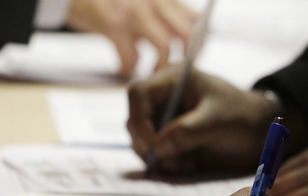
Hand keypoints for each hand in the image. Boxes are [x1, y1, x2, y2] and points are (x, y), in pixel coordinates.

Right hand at [67, 0, 196, 74]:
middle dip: (183, 60)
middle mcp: (155, 1)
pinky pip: (131, 56)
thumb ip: (162, 14)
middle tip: (172, 74)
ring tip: (149, 75)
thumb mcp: (142, 1)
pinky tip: (123, 68)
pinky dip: (128, 67)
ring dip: (158, 68)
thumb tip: (186, 40)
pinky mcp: (113, 22)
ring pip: (165, 47)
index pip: (197, 21)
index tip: (191, 60)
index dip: (199, 44)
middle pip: (187, 35)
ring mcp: (135, 10)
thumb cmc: (108, 0)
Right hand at [128, 67, 276, 173]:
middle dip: (147, 144)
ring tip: (185, 162)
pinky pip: (153, 152)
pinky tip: (186, 162)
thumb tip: (158, 148)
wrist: (256, 129)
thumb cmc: (240, 115)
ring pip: (140, 139)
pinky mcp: (166, 135)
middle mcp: (162, 96)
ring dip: (157, 156)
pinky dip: (164, 162)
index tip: (154, 147)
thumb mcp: (217, 121)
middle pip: (134, 119)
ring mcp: (162, 116)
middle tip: (171, 161)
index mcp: (172, 79)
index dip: (139, 121)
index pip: (138, 94)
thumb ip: (187, 132)